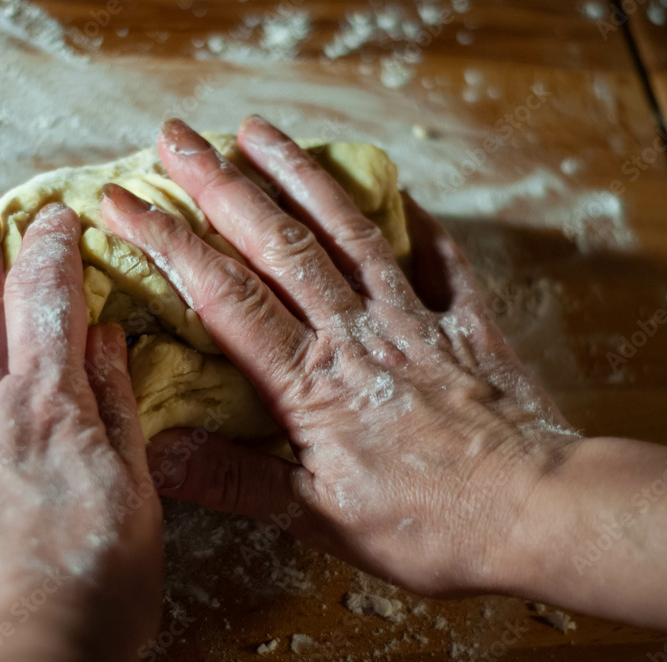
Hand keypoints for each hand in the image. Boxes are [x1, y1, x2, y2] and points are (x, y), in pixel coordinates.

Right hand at [100, 116, 580, 595]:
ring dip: (299, 175)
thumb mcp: (322, 519)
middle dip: (219, 184)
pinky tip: (398, 191)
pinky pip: (439, 258)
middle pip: (276, 243)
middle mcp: (354, 333)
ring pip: (346, 231)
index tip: (124, 202)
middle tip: (177, 136)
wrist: (541, 511)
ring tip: (259, 130)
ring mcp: (413, 319)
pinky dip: (416, 222)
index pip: (223, 296)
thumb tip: (159, 455)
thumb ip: (238, 481)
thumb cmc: (431, 526)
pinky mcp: (465, 323)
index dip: (168, 243)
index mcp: (310, 382)